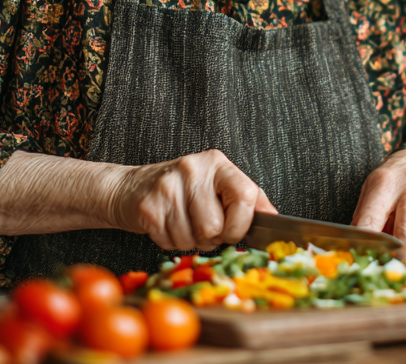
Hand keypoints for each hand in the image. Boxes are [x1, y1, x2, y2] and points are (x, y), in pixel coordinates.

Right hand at [106, 149, 275, 250]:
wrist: (131, 189)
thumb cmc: (183, 191)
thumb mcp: (218, 186)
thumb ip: (248, 200)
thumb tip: (275, 218)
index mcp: (218, 163)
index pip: (245, 197)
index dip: (242, 223)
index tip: (234, 230)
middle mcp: (193, 169)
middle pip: (215, 225)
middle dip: (212, 237)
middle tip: (202, 226)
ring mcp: (168, 187)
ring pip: (193, 237)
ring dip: (190, 242)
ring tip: (183, 224)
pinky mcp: (148, 207)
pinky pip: (170, 242)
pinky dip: (171, 243)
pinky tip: (167, 226)